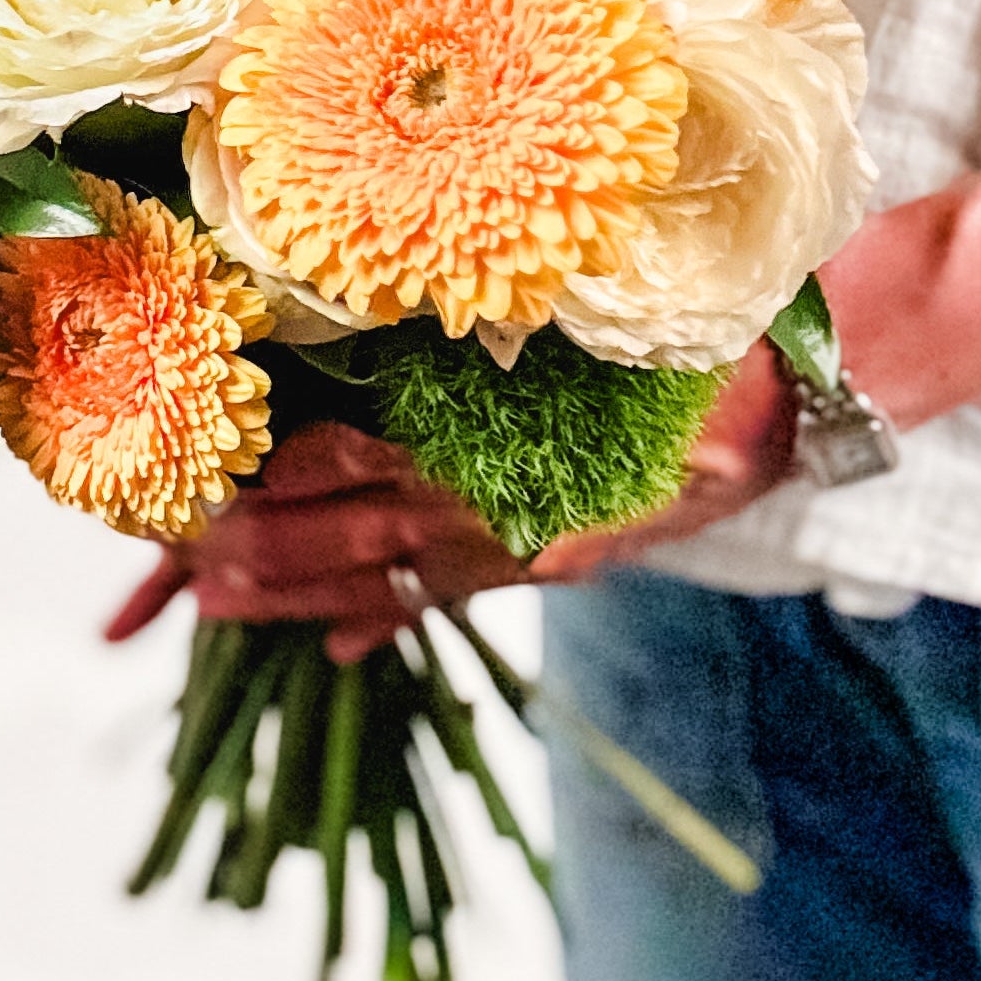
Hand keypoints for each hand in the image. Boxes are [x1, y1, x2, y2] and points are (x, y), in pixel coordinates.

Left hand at [105, 348, 800, 656]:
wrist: (795, 400)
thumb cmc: (679, 346)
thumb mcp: (584, 335)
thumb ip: (491, 353)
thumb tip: (395, 348)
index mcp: (497, 454)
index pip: (358, 466)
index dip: (278, 479)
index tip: (209, 488)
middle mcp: (502, 514)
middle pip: (357, 537)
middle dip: (266, 560)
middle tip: (186, 577)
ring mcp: (526, 548)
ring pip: (390, 578)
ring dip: (302, 596)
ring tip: (218, 607)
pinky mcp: (551, 563)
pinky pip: (451, 598)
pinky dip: (388, 618)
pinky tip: (337, 644)